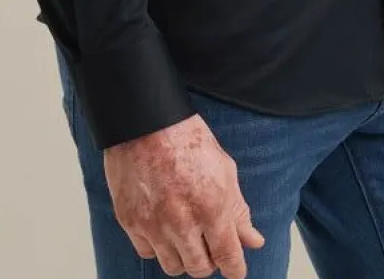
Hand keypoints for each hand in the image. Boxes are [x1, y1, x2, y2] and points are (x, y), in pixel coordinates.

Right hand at [102, 111, 265, 277]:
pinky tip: (162, 226)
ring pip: (173, 266)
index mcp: (212, 207)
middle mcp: (182, 222)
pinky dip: (157, 246)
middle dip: (209, 261)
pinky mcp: (130, 221)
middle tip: (208, 244)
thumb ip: (238, 210)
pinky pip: (147, 252)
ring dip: (183, 256)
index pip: (228, 258)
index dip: (235, 268)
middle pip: (199, 268)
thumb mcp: (224, 169)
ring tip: (185, 233)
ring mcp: (153, 224)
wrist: (145, 120)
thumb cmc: (187, 138)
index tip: (235, 269)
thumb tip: (253, 241)